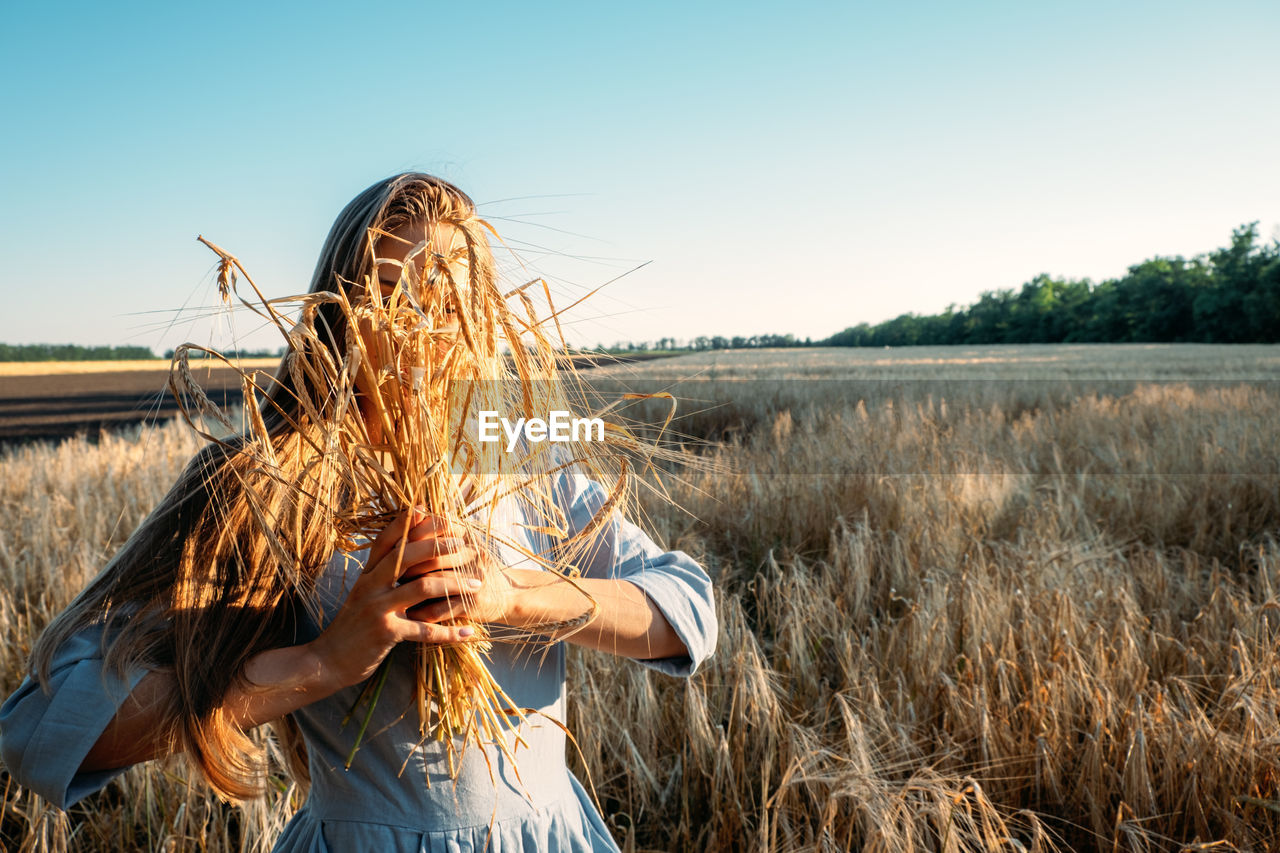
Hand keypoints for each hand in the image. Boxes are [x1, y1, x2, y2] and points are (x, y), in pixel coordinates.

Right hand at [306, 509, 479, 689]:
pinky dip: (450, 632)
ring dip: (454, 585)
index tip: (427, 508)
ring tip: (477, 584)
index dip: (406, 522)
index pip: (386, 540)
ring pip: (422, 588)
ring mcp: (378, 608)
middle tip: (464, 542)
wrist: (326, 662)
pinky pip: (425, 630)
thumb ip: (381, 574)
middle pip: (407, 555)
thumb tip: (404, 553)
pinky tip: (469, 632)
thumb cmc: (352, 627)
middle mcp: (370, 586)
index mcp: (367, 575)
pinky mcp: (386, 633)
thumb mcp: (363, 595)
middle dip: (438, 546)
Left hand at [400, 512, 517, 626]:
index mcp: (468, 536)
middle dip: (408, 565)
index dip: (414, 536)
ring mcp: (474, 579)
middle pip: (433, 555)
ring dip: (411, 590)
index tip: (394, 545)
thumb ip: (442, 530)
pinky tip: (408, 614)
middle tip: (387, 573)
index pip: (438, 529)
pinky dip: (422, 613)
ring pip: (434, 582)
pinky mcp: (473, 604)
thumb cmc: (478, 568)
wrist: (510, 596)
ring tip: (393, 594)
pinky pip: (440, 609)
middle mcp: (473, 554)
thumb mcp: (466, 544)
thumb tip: (415, 511)